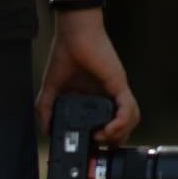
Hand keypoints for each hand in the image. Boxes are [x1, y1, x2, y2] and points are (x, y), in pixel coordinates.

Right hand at [35, 12, 140, 144]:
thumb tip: (45, 130)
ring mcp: (116, 90)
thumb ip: (46, 108)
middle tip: (98, 143)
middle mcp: (109, 96)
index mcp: (96, 97)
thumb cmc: (66, 54)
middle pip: (125, 125)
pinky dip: (121, 123)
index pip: (109, 123)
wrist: (74, 34)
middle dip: (114, 140)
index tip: (90, 144)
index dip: (104, 137)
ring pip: (131, 119)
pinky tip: (108, 129)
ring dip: (119, 134)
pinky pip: (129, 109)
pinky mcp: (119, 85)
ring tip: (101, 137)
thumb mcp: (52, 88)